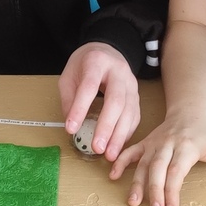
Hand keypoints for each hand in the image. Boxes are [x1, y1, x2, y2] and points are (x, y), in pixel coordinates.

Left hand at [58, 42, 139, 160]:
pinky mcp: (137, 95)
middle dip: (107, 127)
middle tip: (98, 147)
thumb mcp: (69, 74)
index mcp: (97, 62)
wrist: (107, 50)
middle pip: (115, 101)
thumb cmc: (86, 64)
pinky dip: (127, 133)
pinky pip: (135, 116)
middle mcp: (118, 72)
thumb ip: (69, 98)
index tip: (71, 128)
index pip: (89, 86)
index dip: (80, 108)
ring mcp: (131, 83)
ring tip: (109, 154)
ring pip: (129, 111)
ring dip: (119, 135)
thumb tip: (71, 124)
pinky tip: (119, 145)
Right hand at [110, 109, 205, 205]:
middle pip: (158, 168)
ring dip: (135, 182)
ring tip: (132, 201)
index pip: (176, 170)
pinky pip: (130, 152)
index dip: (173, 189)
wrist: (189, 109)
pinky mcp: (145, 143)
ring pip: (142, 163)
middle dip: (155, 189)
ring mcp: (154, 144)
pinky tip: (113, 175)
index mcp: (186, 146)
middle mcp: (167, 144)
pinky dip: (121, 162)